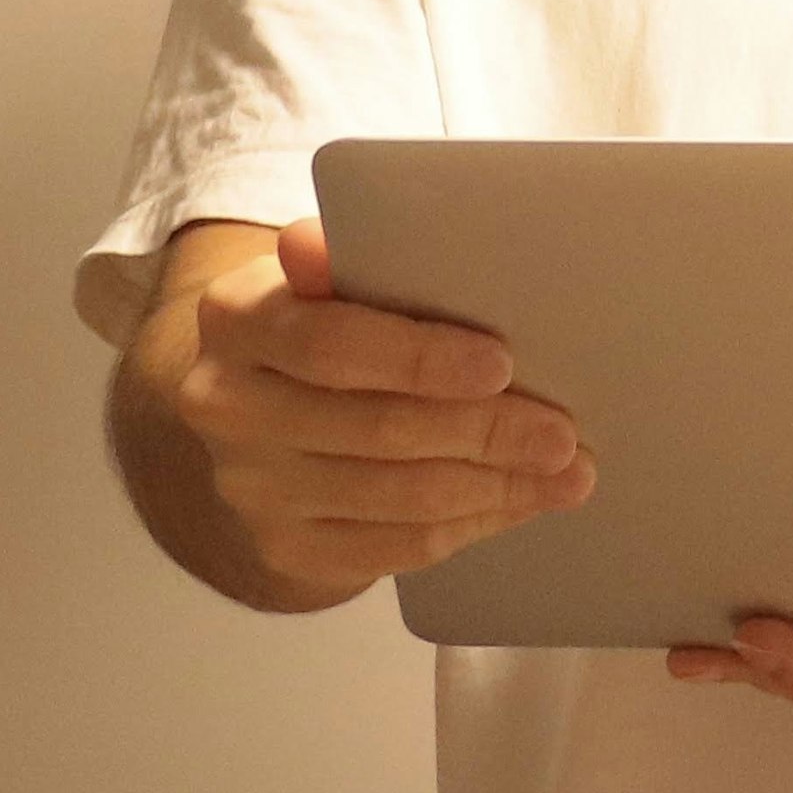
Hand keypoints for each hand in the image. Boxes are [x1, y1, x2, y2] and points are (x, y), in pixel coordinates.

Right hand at [172, 217, 597, 605]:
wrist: (265, 401)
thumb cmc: (329, 317)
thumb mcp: (333, 273)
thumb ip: (342, 259)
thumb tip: (317, 244)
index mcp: (236, 318)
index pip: (329, 344)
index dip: (420, 359)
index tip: (503, 364)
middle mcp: (226, 407)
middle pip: (376, 429)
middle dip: (485, 432)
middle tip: (563, 436)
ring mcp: (251, 488)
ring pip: (397, 498)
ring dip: (495, 487)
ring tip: (565, 474)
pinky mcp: (285, 546)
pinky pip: (395, 548)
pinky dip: (470, 524)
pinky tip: (518, 502)